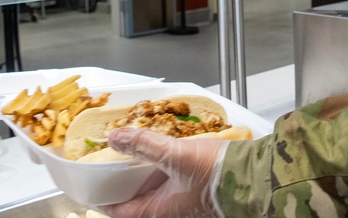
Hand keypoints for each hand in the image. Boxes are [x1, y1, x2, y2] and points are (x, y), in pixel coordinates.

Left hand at [99, 128, 227, 217]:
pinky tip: (162, 150)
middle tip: (110, 165)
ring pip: (156, 190)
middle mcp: (173, 210)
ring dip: (143, 173)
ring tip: (133, 153)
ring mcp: (186, 201)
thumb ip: (145, 145)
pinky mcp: (198, 188)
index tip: (92, 189)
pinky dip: (161, 167)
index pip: (122, 212)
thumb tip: (116, 137)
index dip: (105, 201)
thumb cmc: (219, 174)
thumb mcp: (176, 155)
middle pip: (138, 200)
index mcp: (161, 211)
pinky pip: (172, 181)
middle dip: (124, 183)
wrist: (255, 175)